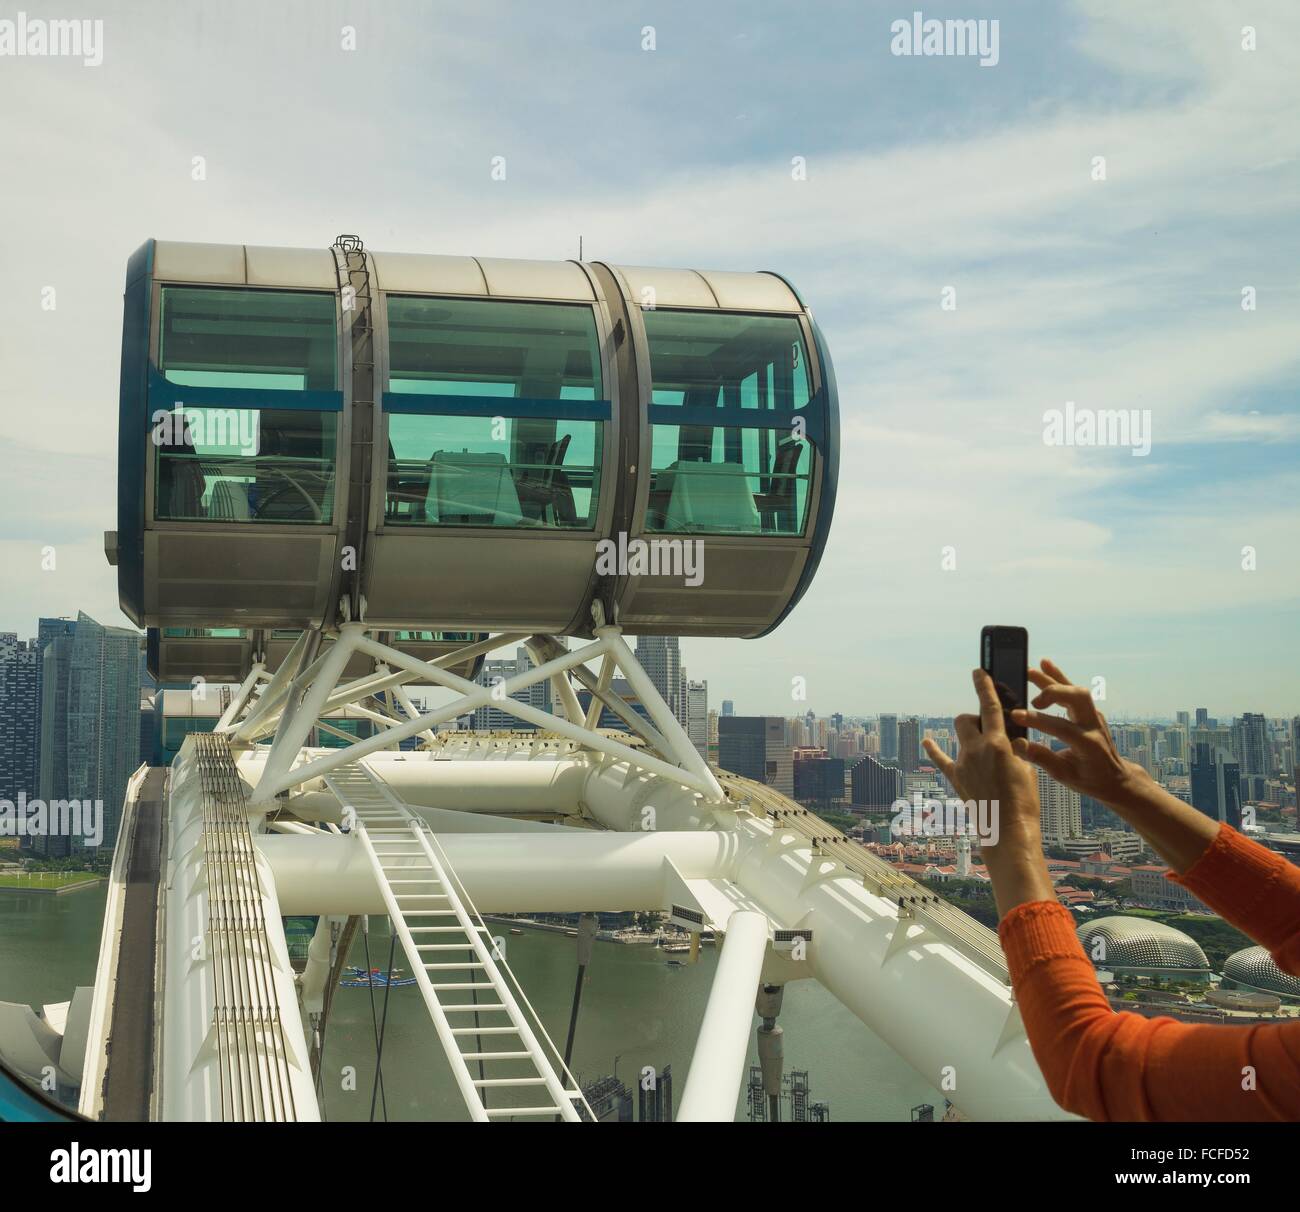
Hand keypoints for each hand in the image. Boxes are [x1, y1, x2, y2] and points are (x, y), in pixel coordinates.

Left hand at [923, 668, 1053, 915]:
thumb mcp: (1028, 766)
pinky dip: (935, 750)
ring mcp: (963, 764)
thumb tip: (1011, 730)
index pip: (990, 706)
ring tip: (982, 742)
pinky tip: (926, 741)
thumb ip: (1017, 745)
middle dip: (977, 717)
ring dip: (968, 734)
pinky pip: (941, 760)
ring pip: (959, 736)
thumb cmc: (1025, 800)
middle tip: (990, 726)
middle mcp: (976, 750)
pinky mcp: (957, 779)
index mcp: (998, 744)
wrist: (1009, 831)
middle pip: (967, 719)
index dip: (984, 686)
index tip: (979, 670)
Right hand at [1009, 659, 1150, 808]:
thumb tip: (1017, 744)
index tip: (1015, 715)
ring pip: (1076, 689)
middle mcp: (1094, 726)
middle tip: (1032, 701)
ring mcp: (1094, 716)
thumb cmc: (1089, 779)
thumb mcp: (1064, 775)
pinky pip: (1074, 690)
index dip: (1037, 720)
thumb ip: (1041, 758)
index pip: (1061, 727)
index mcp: (1088, 745)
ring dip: (1053, 679)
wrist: (1115, 778)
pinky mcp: (1090, 711)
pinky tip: (1044, 666)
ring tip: (1030, 671)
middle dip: (1053, 692)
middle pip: (1078, 698)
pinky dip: (1058, 678)